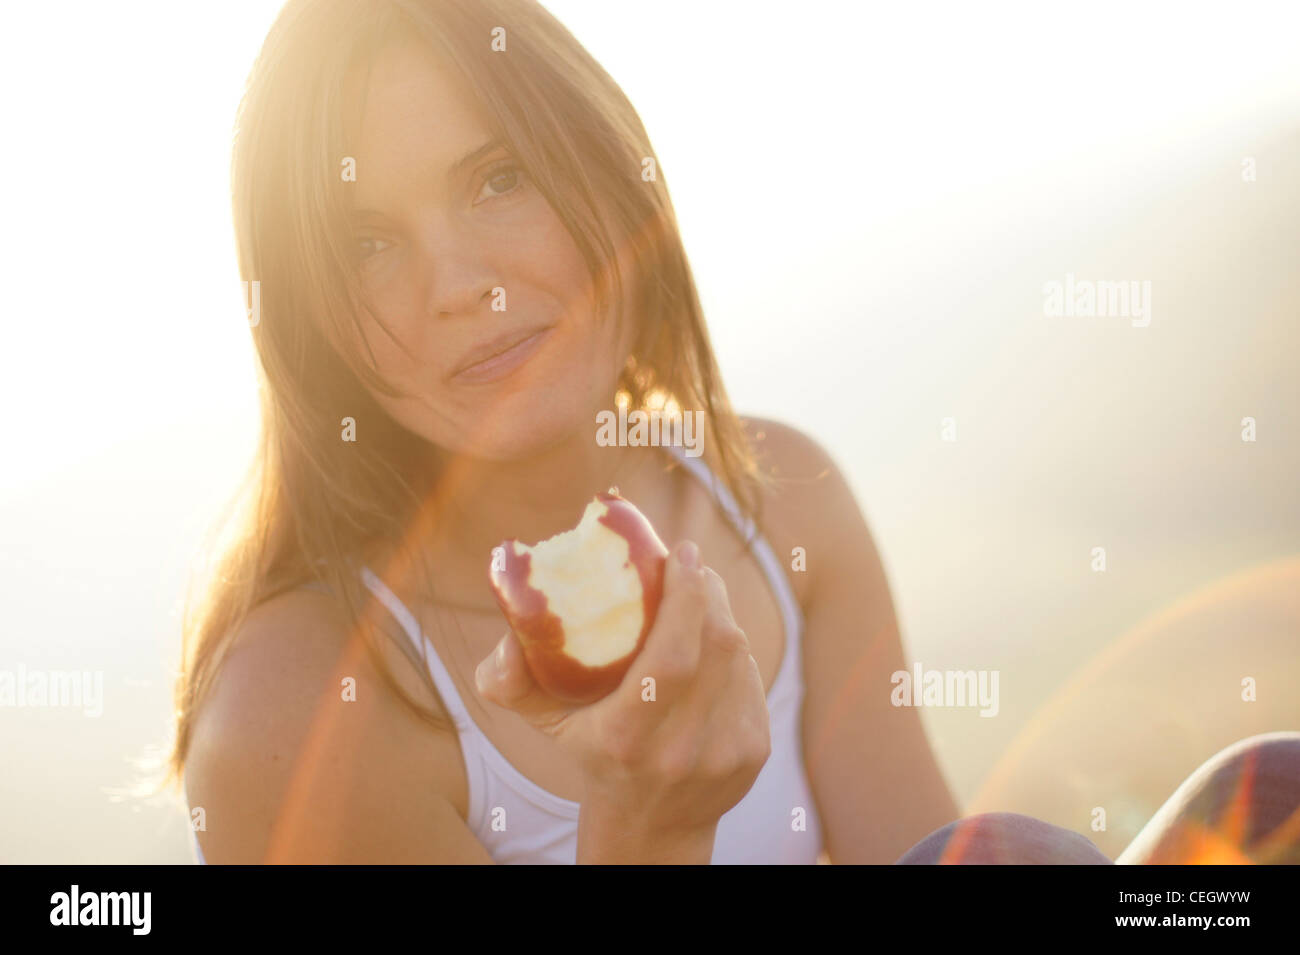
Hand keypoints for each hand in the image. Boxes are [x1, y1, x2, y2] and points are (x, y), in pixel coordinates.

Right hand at [475, 539, 771, 847]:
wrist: (651, 824)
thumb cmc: (592, 751)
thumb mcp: (545, 721)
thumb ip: (511, 680)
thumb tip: (508, 637)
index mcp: (626, 738)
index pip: (671, 659)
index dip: (684, 598)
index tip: (680, 553)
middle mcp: (680, 749)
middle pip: (715, 646)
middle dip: (705, 591)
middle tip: (686, 563)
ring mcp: (725, 752)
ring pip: (736, 655)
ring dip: (718, 614)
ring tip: (694, 597)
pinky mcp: (754, 749)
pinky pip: (749, 675)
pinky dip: (730, 648)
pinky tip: (709, 644)